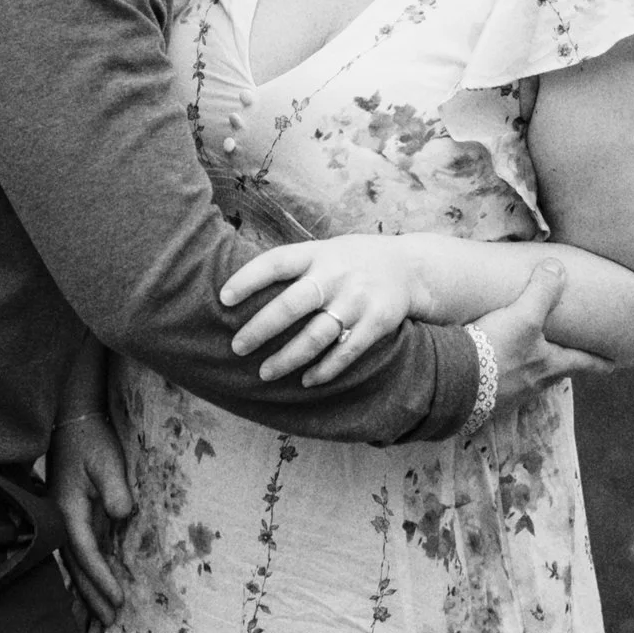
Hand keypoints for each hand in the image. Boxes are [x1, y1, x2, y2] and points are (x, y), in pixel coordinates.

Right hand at [49, 409, 133, 623]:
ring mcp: (65, 522)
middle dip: (93, 597)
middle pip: (77, 568)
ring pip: (76, 566)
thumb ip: (115, 488)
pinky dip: (88, 576)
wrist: (72, 423)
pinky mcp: (73, 519)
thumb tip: (124, 515)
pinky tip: (95, 591)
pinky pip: (80, 554)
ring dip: (88, 592)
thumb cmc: (91, 441)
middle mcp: (62, 521)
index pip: (87, 553)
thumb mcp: (106, 461)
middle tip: (110, 624)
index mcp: (67, 510)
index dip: (102, 578)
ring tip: (103, 619)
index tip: (119, 599)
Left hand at [220, 234, 425, 383]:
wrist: (410, 268)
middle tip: (237, 348)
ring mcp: (357, 299)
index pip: (276, 263)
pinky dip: (324, 370)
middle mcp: (336, 274)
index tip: (223, 299)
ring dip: (287, 358)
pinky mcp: (377, 323)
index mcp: (317, 254)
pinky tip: (306, 381)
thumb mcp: (325, 251)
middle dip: (261, 329)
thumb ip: (294, 267)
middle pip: (291, 304)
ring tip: (264, 373)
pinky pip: (346, 352)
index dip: (248, 279)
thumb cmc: (351, 262)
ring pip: (316, 335)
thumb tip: (241, 289)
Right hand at [477, 258, 601, 410]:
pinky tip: (490, 371)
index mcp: (549, 366)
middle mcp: (533, 385)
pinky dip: (500, 378)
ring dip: (530, 372)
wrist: (454, 384)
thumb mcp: (523, 316)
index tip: (614, 365)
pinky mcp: (484, 402)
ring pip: (527, 382)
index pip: (583, 363)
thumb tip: (558, 267)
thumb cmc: (496, 350)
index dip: (599, 362)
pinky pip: (499, 388)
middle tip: (567, 358)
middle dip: (561, 366)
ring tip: (526, 361)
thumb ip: (542, 291)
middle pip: (555, 374)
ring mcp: (508, 396)